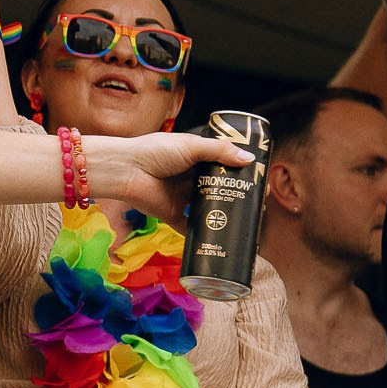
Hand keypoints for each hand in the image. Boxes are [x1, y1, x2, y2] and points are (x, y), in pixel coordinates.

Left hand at [81, 130, 252, 222]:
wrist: (127, 171)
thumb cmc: (155, 152)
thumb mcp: (190, 146)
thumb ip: (219, 152)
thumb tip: (250, 161)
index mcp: (194, 159)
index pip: (223, 166)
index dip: (240, 173)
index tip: (259, 180)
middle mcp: (189, 179)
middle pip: (219, 189)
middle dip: (238, 197)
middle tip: (259, 205)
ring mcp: (182, 199)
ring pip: (209, 210)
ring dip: (225, 216)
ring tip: (249, 222)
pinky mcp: (173, 216)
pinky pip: (191, 229)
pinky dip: (205, 236)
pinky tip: (224, 241)